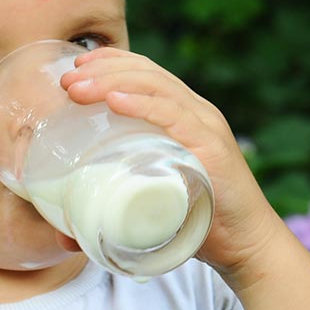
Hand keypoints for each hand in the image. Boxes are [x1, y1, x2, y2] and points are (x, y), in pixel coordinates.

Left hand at [58, 47, 281, 274]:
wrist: (246, 247)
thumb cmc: (197, 224)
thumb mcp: (151, 200)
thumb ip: (114, 206)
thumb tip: (63, 234)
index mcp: (184, 115)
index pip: (146, 73)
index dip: (110, 62)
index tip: (76, 66)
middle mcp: (197, 113)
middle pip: (147, 73)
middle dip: (103, 69)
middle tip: (67, 80)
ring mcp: (206, 127)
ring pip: (156, 87)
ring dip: (112, 82)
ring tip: (78, 88)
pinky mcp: (211, 148)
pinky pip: (174, 116)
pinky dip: (143, 105)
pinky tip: (115, 101)